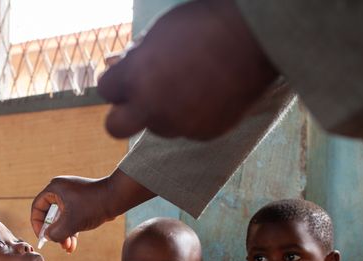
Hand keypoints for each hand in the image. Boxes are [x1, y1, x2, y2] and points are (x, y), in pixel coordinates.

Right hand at [30, 169, 154, 251]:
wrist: (117, 198)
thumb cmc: (93, 206)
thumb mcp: (71, 223)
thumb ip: (55, 233)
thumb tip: (48, 237)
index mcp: (54, 189)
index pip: (37, 207)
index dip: (37, 224)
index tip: (42, 236)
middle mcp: (61, 190)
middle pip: (50, 215)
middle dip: (54, 232)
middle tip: (58, 244)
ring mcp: (71, 196)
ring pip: (62, 219)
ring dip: (64, 234)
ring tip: (68, 247)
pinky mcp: (81, 202)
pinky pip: (71, 217)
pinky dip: (71, 230)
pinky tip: (73, 245)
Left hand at [97, 0, 276, 139]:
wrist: (256, 36)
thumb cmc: (206, 24)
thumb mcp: (160, 33)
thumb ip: (138, 58)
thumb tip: (123, 67)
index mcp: (136, 76)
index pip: (105, 90)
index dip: (118, 82)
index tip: (129, 76)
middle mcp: (152, 106)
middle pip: (115, 127)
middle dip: (123, 115)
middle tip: (140, 101)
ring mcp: (179, 124)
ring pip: (158, 127)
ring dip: (164, 113)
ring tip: (188, 86)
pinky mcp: (204, 133)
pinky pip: (189, 130)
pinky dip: (194, 116)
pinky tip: (210, 93)